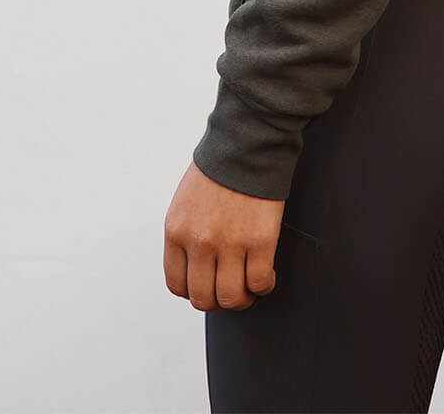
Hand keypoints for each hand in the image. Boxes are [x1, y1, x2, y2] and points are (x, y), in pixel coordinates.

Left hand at [163, 158, 286, 311]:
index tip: (207, 286)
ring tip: (249, 288)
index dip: (194, 292)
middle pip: (203, 298)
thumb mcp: (186, 202)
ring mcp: (230, 243)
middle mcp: (199, 242)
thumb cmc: (220, 168)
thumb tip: (195, 266)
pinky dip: (264, 286)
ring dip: (241, 299)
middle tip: (231, 291)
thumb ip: (186, 234)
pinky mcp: (260, 240)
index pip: (177, 285)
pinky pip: (260, 282)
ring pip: (231, 298)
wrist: (248, 143)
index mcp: (176, 231)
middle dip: (218, 300)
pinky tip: (267, 276)